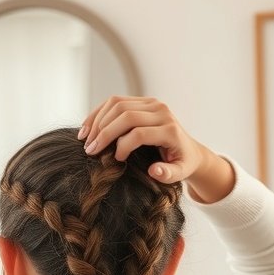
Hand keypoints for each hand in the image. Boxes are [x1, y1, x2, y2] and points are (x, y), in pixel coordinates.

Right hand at [78, 96, 234, 202]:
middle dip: (103, 133)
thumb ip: (169, 174)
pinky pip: (115, 101)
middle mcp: (161, 111)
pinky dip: (98, 113)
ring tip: (84, 139)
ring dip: (97, 121)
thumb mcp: (180, 173)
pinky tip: (87, 127)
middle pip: (125, 115)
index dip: (122, 146)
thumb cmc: (181, 164)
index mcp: (170, 129)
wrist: (188, 149)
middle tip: (90, 150)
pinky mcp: (142, 100)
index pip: (139, 133)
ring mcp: (151, 103)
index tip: (115, 160)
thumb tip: (154, 170)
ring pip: (117, 104)